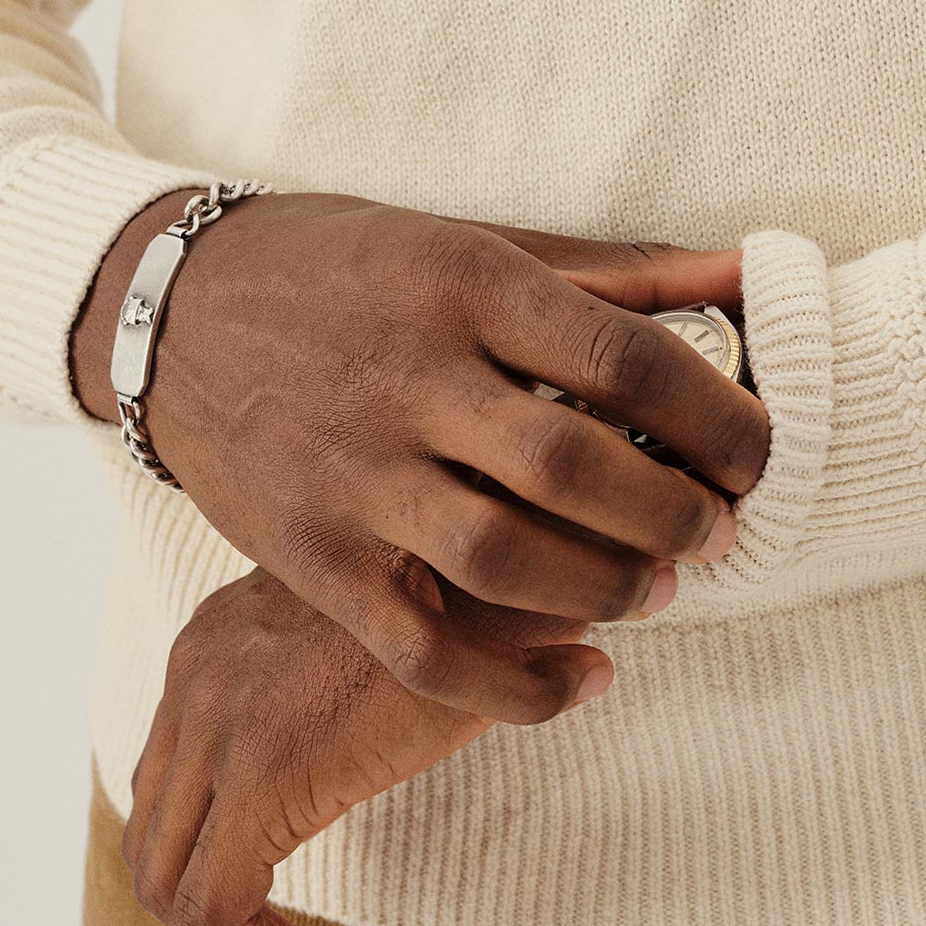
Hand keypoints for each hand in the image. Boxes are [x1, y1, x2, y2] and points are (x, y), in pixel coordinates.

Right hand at [71, 192, 769, 718]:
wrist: (169, 307)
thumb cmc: (351, 270)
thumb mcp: (477, 243)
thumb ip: (619, 272)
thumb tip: (748, 278)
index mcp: (465, 283)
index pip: (622, 357)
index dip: (713, 415)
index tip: (757, 453)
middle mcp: (410, 376)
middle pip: (573, 463)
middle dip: (672, 511)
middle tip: (718, 531)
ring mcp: (352, 471)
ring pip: (503, 555)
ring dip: (605, 587)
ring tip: (657, 591)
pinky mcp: (309, 552)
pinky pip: (422, 645)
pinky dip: (513, 682)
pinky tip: (580, 679)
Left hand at [121, 566, 610, 925]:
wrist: (510, 552)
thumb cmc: (496, 584)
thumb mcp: (423, 631)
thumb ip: (416, 664)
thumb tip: (528, 691)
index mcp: (223, 641)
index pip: (177, 776)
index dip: (220, 856)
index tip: (292, 909)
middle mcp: (198, 677)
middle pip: (156, 831)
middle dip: (217, 917)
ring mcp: (216, 721)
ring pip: (170, 882)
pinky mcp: (260, 773)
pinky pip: (217, 910)